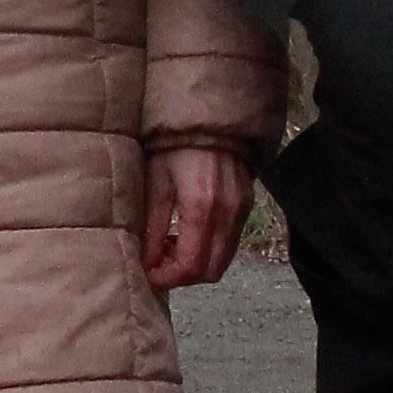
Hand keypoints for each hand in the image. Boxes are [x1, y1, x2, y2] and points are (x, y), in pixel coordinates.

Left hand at [140, 138, 249, 290]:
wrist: (209, 115)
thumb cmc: (174, 142)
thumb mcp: (155, 181)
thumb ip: (151, 225)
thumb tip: (145, 263)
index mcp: (202, 206)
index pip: (191, 266)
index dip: (167, 278)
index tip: (147, 272)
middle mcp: (228, 212)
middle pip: (211, 271)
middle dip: (182, 276)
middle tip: (157, 261)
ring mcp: (242, 208)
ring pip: (224, 260)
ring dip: (196, 263)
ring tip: (169, 245)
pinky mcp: (247, 203)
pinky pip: (231, 241)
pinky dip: (209, 248)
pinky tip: (186, 231)